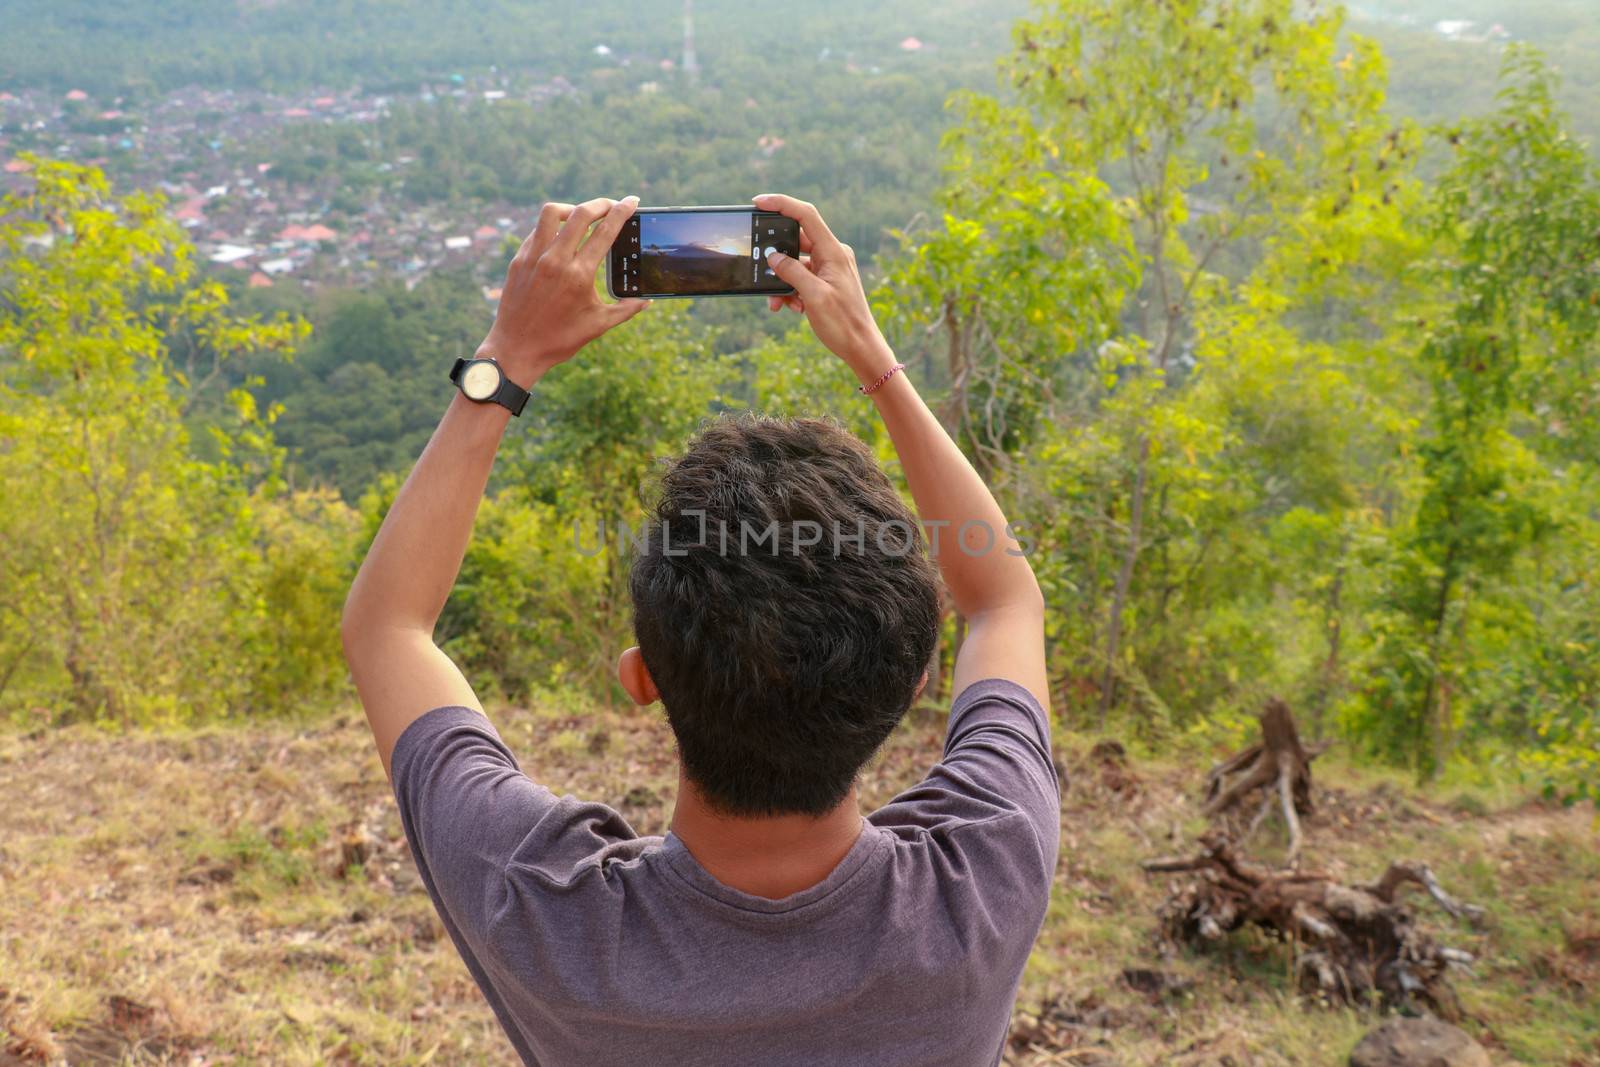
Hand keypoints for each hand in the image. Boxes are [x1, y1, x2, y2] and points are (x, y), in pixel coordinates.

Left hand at [476, 197, 647, 384]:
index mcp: (579, 275)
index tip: (632, 201)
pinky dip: (551, 227)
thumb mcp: (597, 326)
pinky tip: (561, 235)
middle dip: (601, 203)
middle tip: (612, 204)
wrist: (516, 349)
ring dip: (571, 208)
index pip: (605, 232)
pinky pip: (536, 231)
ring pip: (552, 213)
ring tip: (582, 214)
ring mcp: (533, 257)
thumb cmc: (559, 340)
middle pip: (581, 214)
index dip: (622, 212)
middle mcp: (555, 261)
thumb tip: (646, 301)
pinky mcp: (518, 260)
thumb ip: (625, 310)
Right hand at [753, 193, 895, 379]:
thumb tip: (773, 257)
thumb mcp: (813, 296)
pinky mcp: (825, 282)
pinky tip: (791, 307)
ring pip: (794, 264)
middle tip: (760, 271)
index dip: (781, 204)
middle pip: (795, 241)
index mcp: (833, 251)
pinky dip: (791, 290)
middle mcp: (832, 255)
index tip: (757, 203)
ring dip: (781, 281)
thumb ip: (791, 272)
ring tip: (778, 303)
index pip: (805, 215)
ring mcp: (829, 268)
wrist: (861, 347)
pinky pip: (801, 278)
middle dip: (775, 258)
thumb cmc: (843, 323)